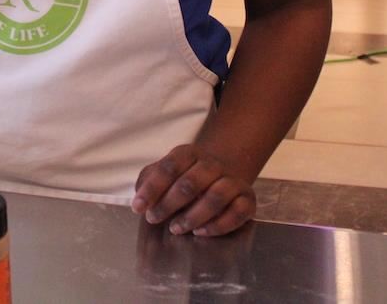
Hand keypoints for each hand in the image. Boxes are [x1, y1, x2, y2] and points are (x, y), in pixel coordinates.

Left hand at [131, 145, 256, 236]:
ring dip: (192, 216)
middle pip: (190, 183)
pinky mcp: (248, 199)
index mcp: (188, 153)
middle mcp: (212, 164)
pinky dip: (218, 225)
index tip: (138, 208)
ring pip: (215, 197)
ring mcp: (232, 181)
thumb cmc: (186, 175)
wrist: (225, 169)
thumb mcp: (166, 171)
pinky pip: (237, 213)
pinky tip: (200, 232)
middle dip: (169, 204)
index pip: (169, 168)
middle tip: (154, 219)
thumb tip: (139, 200)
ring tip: (176, 228)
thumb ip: (149, 181)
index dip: (152, 188)